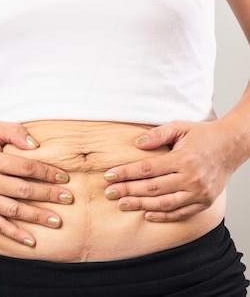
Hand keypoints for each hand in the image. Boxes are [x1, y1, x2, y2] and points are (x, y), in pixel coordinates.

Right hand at [0, 121, 72, 246]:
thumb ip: (14, 132)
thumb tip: (36, 146)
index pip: (25, 168)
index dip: (46, 172)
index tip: (64, 177)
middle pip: (23, 190)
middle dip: (48, 195)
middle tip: (68, 198)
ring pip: (13, 210)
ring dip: (36, 217)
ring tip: (57, 221)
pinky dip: (14, 234)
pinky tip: (31, 241)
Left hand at [103, 120, 238, 221]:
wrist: (232, 146)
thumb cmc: (203, 135)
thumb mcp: (180, 126)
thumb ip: (157, 134)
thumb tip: (136, 143)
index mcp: (184, 158)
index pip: (148, 168)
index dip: (126, 173)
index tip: (108, 175)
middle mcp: (192, 178)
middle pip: (153, 188)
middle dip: (128, 190)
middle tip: (109, 193)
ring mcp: (200, 192)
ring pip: (164, 203)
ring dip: (141, 205)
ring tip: (122, 204)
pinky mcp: (205, 202)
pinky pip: (181, 213)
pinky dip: (163, 216)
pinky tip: (146, 214)